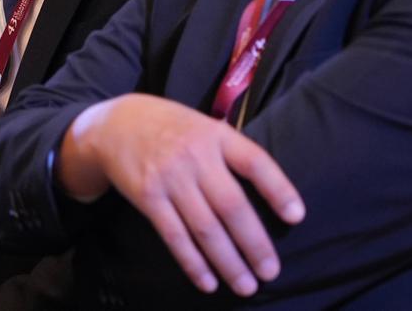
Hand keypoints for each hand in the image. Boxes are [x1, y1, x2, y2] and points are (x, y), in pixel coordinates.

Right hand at [57, 94, 303, 296]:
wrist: (114, 124)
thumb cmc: (171, 128)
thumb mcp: (203, 126)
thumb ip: (230, 152)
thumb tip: (271, 193)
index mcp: (216, 135)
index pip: (254, 162)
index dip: (278, 189)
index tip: (296, 216)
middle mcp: (194, 155)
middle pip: (232, 205)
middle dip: (254, 243)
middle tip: (271, 271)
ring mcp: (169, 177)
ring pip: (205, 228)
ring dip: (228, 262)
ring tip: (247, 285)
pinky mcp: (148, 197)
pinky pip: (174, 236)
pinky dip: (193, 263)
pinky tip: (209, 282)